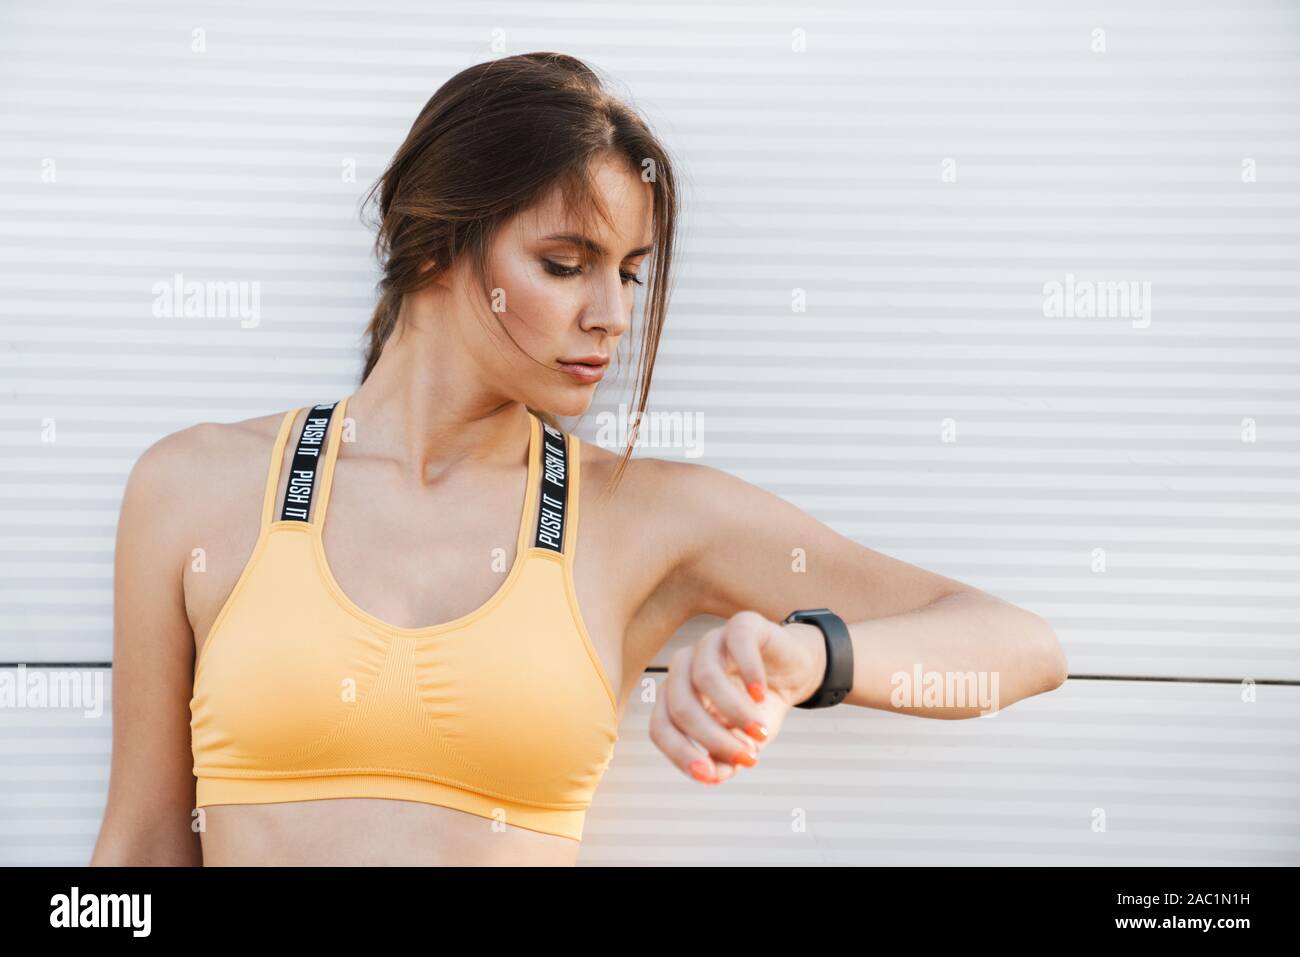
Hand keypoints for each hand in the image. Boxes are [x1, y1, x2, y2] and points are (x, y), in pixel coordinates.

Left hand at [650, 610, 826, 784]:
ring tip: (761, 732)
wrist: (793, 672)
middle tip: (748, 758)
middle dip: (713, 738)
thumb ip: (725, 760)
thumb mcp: (744, 741)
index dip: (679, 753)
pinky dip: (748, 673)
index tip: (709, 776)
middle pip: (681, 704)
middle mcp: (684, 667)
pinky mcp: (741, 625)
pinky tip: (760, 695)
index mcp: (675, 695)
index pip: (660, 726)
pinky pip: (737, 645)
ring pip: (705, 677)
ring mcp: (710, 642)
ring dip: (734, 711)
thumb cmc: (759, 707)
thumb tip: (713, 776)